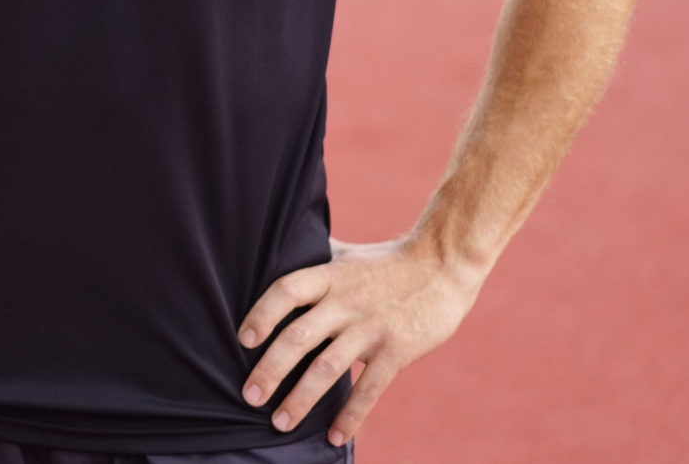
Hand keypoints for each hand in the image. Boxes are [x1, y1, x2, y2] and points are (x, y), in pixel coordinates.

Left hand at [237, 237, 483, 444]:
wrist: (444, 265)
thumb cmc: (386, 261)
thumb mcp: (345, 255)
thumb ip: (314, 259)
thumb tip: (277, 252)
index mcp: (329, 276)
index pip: (286, 291)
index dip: (262, 314)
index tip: (244, 340)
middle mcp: (346, 302)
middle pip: (298, 337)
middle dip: (270, 370)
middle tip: (249, 396)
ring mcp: (371, 327)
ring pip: (327, 368)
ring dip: (300, 399)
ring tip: (280, 422)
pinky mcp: (396, 350)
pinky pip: (368, 389)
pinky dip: (350, 416)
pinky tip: (334, 436)